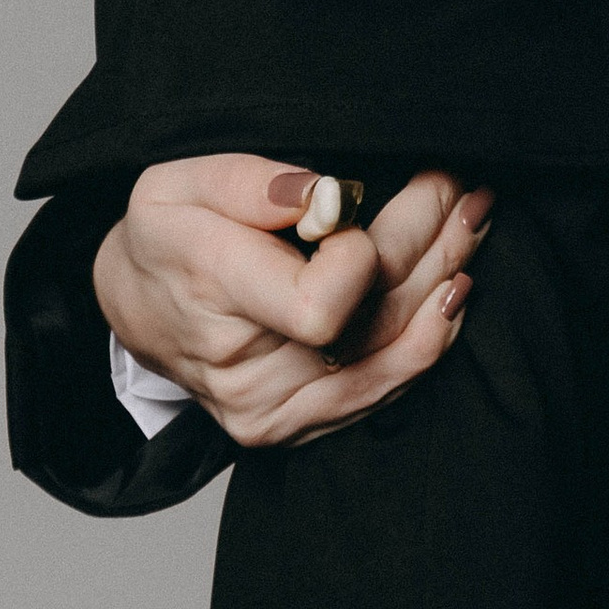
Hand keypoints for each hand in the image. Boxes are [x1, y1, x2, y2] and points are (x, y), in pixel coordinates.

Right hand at [93, 156, 493, 449]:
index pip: (321, 306)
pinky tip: (452, 287)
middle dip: (431, 240)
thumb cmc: (166, 237)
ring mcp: (273, 410)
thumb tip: (326, 197)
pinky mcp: (297, 426)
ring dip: (444, 279)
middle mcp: (245, 372)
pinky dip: (428, 335)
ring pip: (394, 352)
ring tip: (472, 222)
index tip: (373, 196)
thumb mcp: (176, 182)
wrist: (136, 307)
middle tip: (461, 186)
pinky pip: (385, 387)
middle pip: (374, 318)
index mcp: (212, 294)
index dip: (365, 254)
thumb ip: (250, 183)